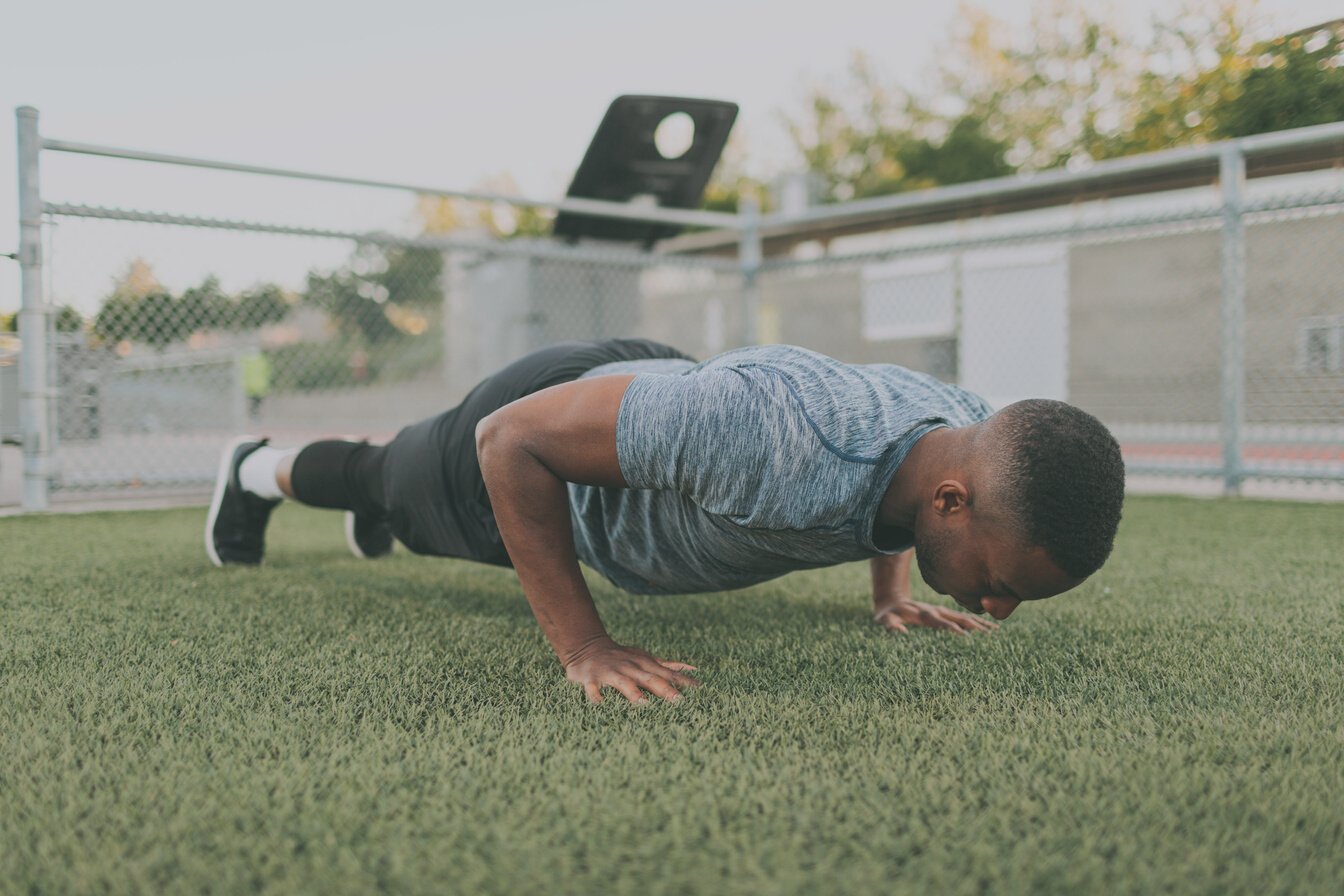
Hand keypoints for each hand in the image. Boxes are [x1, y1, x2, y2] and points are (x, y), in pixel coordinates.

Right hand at [564, 638, 699, 704]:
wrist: (588, 647)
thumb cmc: (622, 657)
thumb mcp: (645, 658)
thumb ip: (668, 666)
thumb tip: (693, 669)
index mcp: (644, 664)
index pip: (668, 674)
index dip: (683, 682)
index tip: (699, 691)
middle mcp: (630, 668)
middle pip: (649, 679)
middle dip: (664, 689)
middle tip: (678, 701)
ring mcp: (611, 673)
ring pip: (623, 683)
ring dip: (633, 692)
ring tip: (643, 703)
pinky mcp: (591, 679)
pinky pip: (593, 688)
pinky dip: (596, 695)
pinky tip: (600, 704)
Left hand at [873, 600, 998, 635]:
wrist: (892, 600)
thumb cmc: (888, 615)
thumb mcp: (884, 619)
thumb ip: (890, 625)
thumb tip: (901, 632)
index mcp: (923, 614)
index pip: (940, 622)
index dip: (952, 628)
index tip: (964, 636)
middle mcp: (936, 611)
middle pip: (957, 617)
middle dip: (972, 625)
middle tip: (989, 634)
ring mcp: (941, 610)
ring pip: (963, 616)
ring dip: (979, 623)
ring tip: (996, 631)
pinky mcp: (945, 612)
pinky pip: (963, 616)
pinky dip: (977, 621)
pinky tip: (990, 627)